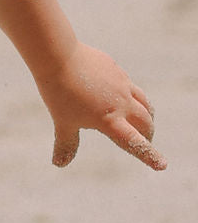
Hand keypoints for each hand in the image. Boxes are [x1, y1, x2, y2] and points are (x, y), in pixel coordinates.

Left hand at [34, 42, 166, 169]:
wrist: (60, 57)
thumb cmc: (59, 93)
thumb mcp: (62, 123)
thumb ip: (66, 144)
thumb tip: (59, 163)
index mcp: (109, 120)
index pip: (135, 143)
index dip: (148, 155)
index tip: (162, 165)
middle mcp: (121, 103)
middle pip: (145, 122)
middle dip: (148, 134)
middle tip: (146, 141)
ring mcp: (122, 85)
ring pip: (144, 103)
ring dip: (147, 116)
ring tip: (143, 121)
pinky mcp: (117, 71)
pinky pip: (132, 87)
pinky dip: (134, 97)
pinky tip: (123, 97)